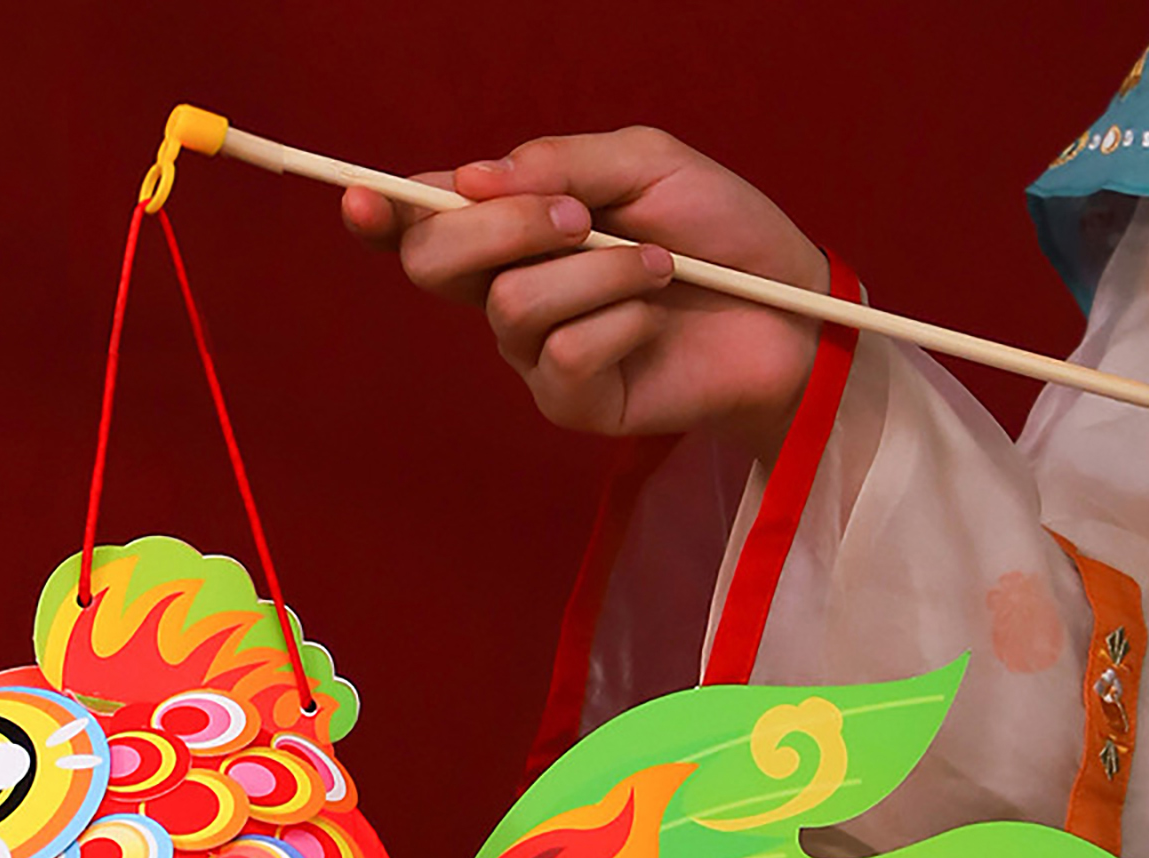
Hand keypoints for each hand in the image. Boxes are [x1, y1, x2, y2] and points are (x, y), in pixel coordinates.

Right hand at [341, 128, 830, 458]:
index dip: (383, 214)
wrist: (788, 309)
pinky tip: (655, 318)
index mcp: (513, 233)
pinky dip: (619, 321)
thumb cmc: (720, 233)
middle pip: (437, 265)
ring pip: (511, 307)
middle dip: (499, 228)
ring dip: (594, 273)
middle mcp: (510, 294)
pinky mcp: (574, 404)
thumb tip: (470, 177)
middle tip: (577, 217)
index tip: (360, 197)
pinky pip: (565, 354)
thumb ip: (559, 162)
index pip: (425, 226)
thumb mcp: (644, 165)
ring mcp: (537, 356)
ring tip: (660, 268)